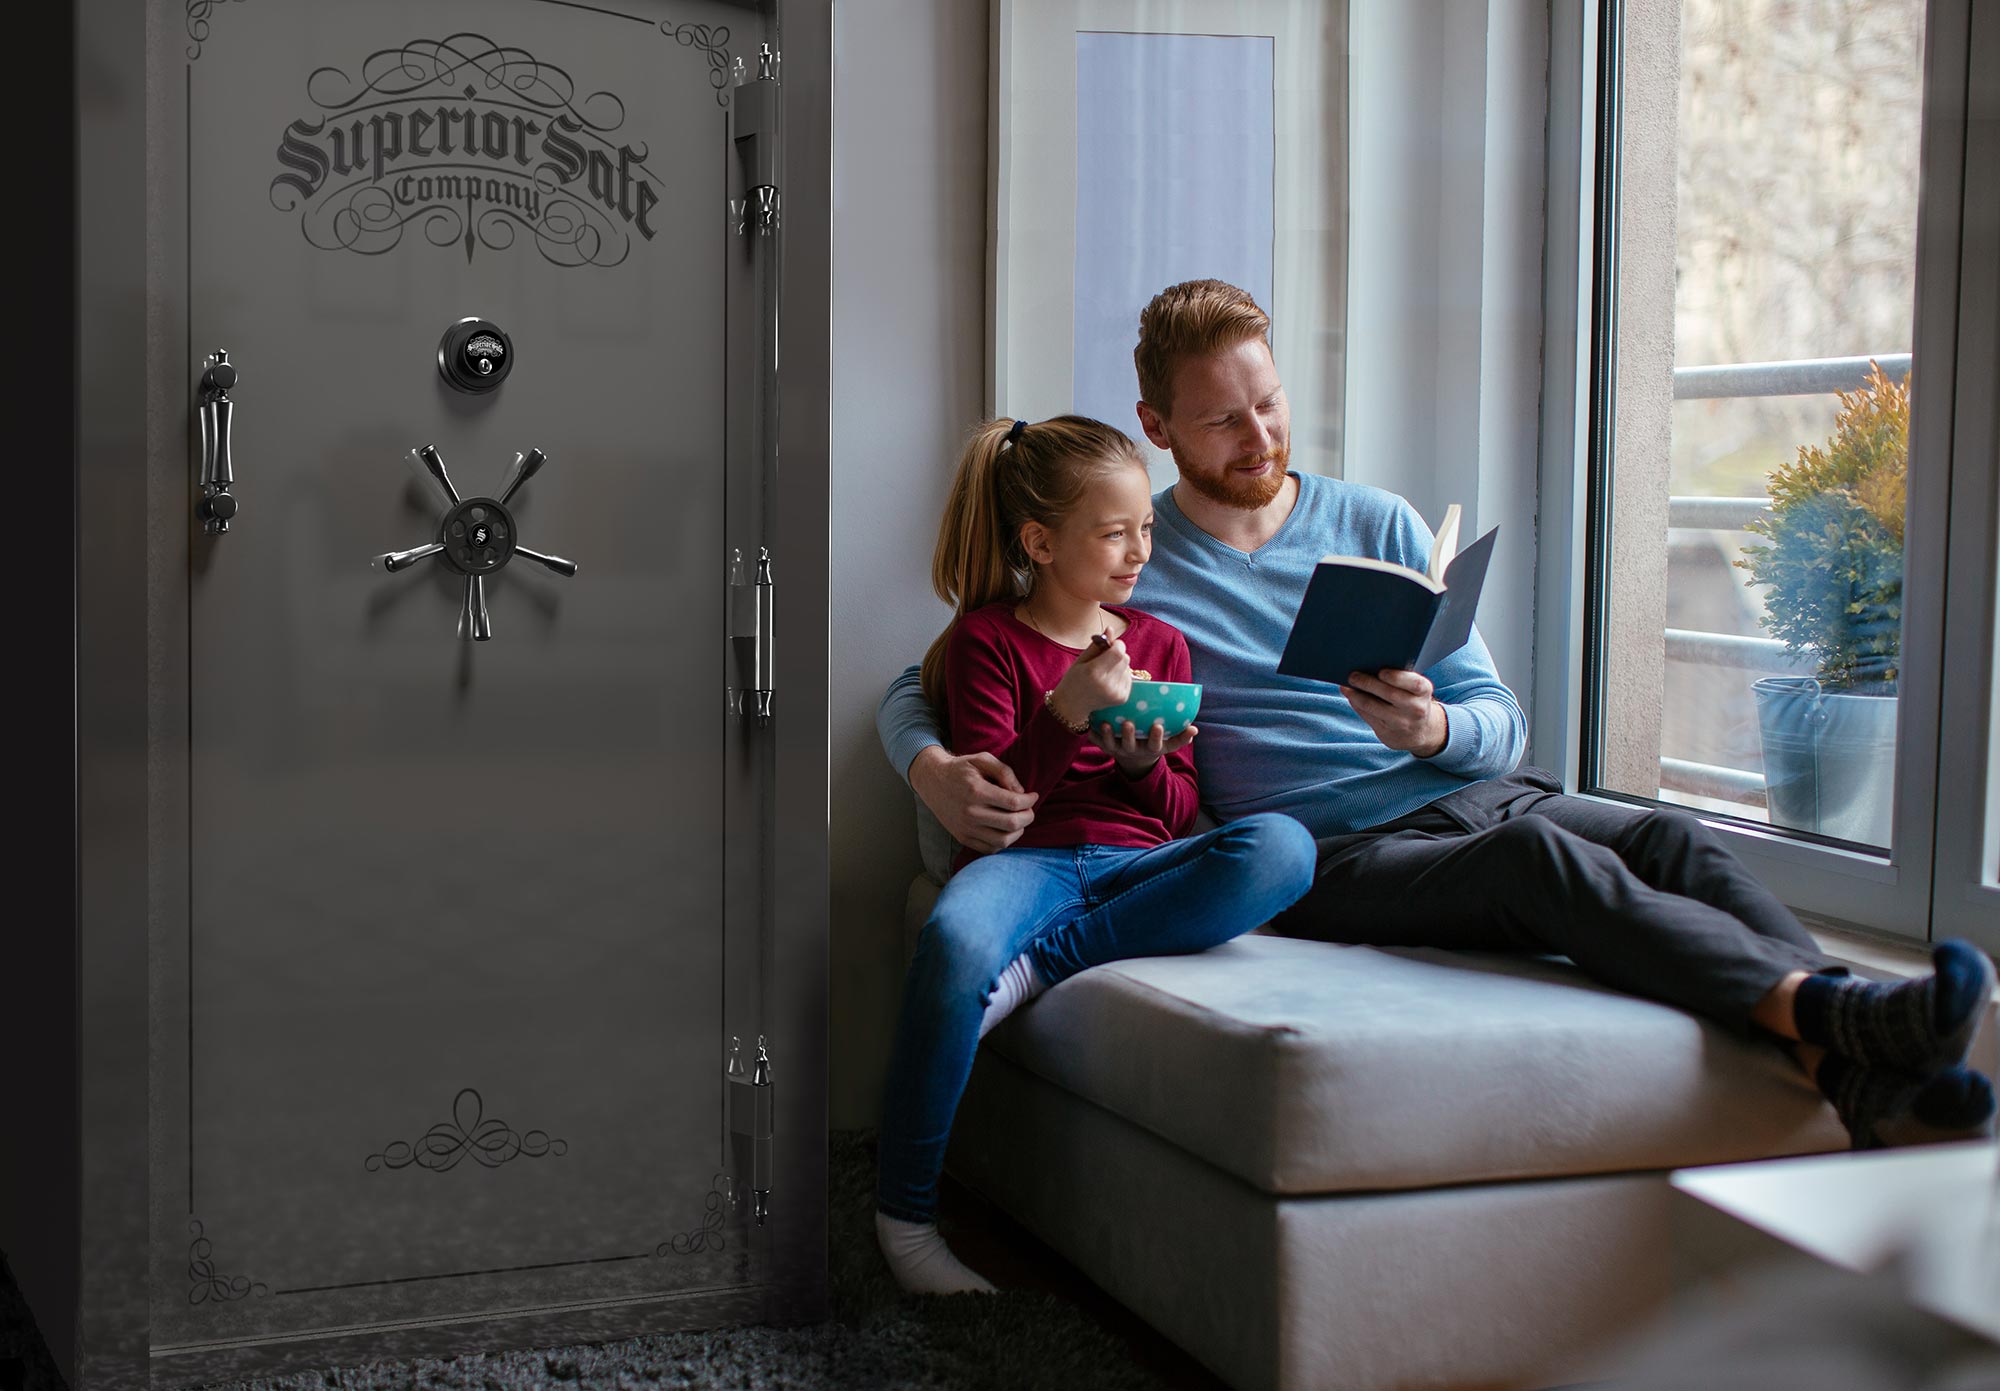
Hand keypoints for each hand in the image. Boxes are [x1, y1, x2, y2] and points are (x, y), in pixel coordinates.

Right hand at [909, 746, 1037, 852]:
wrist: (932, 781)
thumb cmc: (961, 768)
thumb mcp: (982, 759)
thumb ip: (1004, 772)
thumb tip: (1021, 792)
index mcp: (976, 791)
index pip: (1014, 803)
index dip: (1029, 800)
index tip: (1033, 796)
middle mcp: (970, 813)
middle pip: (1012, 824)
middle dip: (1028, 816)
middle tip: (1029, 809)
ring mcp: (965, 828)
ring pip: (1003, 840)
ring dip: (1018, 831)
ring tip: (1018, 820)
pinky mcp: (962, 837)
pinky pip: (990, 849)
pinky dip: (1003, 842)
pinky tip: (1005, 829)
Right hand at [1049, 636, 1131, 728]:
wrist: (1072, 705)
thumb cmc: (1074, 679)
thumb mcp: (1081, 659)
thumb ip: (1098, 644)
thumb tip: (1111, 629)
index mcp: (1094, 672)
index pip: (1119, 651)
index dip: (1117, 644)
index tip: (1109, 645)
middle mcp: (1107, 684)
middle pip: (1125, 658)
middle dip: (1117, 654)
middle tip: (1105, 659)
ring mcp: (1116, 693)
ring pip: (1128, 667)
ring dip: (1119, 666)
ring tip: (1105, 673)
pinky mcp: (1122, 698)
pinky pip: (1128, 678)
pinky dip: (1120, 676)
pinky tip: (1108, 681)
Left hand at [1089, 719, 1196, 777]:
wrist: (1136, 760)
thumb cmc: (1154, 743)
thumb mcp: (1169, 744)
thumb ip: (1181, 737)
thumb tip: (1194, 729)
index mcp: (1150, 749)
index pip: (1155, 745)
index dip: (1156, 737)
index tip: (1158, 726)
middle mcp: (1133, 751)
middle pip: (1130, 745)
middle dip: (1129, 735)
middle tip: (1128, 723)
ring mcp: (1118, 750)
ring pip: (1111, 745)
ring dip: (1108, 735)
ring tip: (1106, 724)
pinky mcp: (1106, 748)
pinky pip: (1098, 743)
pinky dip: (1094, 736)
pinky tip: (1090, 725)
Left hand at [1340, 669, 1448, 756]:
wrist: (1419, 731)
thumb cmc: (1411, 700)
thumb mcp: (1413, 688)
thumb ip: (1399, 677)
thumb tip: (1368, 666)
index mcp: (1423, 692)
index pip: (1414, 683)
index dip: (1397, 677)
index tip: (1381, 672)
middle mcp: (1415, 708)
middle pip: (1389, 694)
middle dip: (1368, 683)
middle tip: (1353, 675)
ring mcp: (1401, 723)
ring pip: (1373, 706)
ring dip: (1356, 695)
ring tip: (1346, 686)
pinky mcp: (1387, 733)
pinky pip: (1367, 716)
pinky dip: (1356, 704)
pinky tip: (1350, 696)